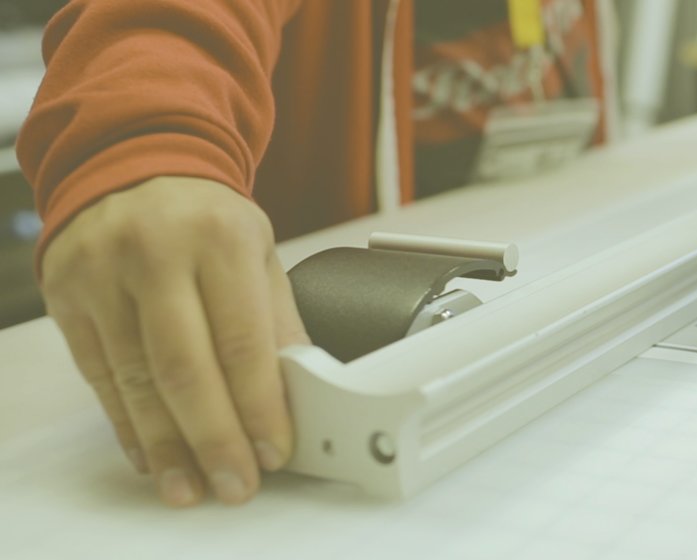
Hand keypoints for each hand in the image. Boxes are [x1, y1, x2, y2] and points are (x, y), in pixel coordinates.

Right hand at [41, 177, 307, 506]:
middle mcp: (154, 253)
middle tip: (237, 483)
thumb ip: (277, 319)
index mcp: (218, 238)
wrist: (134, 162)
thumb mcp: (259, 251)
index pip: (242, 340)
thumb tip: (300, 389)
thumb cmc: (206, 216)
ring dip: (167, 445)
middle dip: (215, 437)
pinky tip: (152, 454)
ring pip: (136, 379)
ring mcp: (102, 274)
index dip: (260, 404)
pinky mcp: (67, 296)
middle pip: (185, 368)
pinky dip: (128, 422)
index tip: (276, 449)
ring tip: (192, 486)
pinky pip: (99, 375)